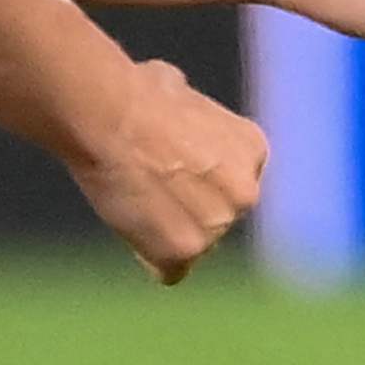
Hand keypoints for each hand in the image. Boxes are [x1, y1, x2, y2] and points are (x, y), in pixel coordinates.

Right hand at [71, 58, 266, 283]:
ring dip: (166, 235)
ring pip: (193, 247)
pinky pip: (168, 271)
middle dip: (188, 214)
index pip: (232, 186)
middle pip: (217, 220)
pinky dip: (149, 258)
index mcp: (253, 151)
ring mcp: (218, 226)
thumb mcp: (183, 93)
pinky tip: (132, 229)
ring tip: (134, 203)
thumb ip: (193, 118)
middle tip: (149, 192)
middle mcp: (247, 192)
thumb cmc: (138, 95)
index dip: (197, 184)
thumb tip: (177, 100)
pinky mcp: (185, 251)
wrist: (111, 116)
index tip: (170, 174)